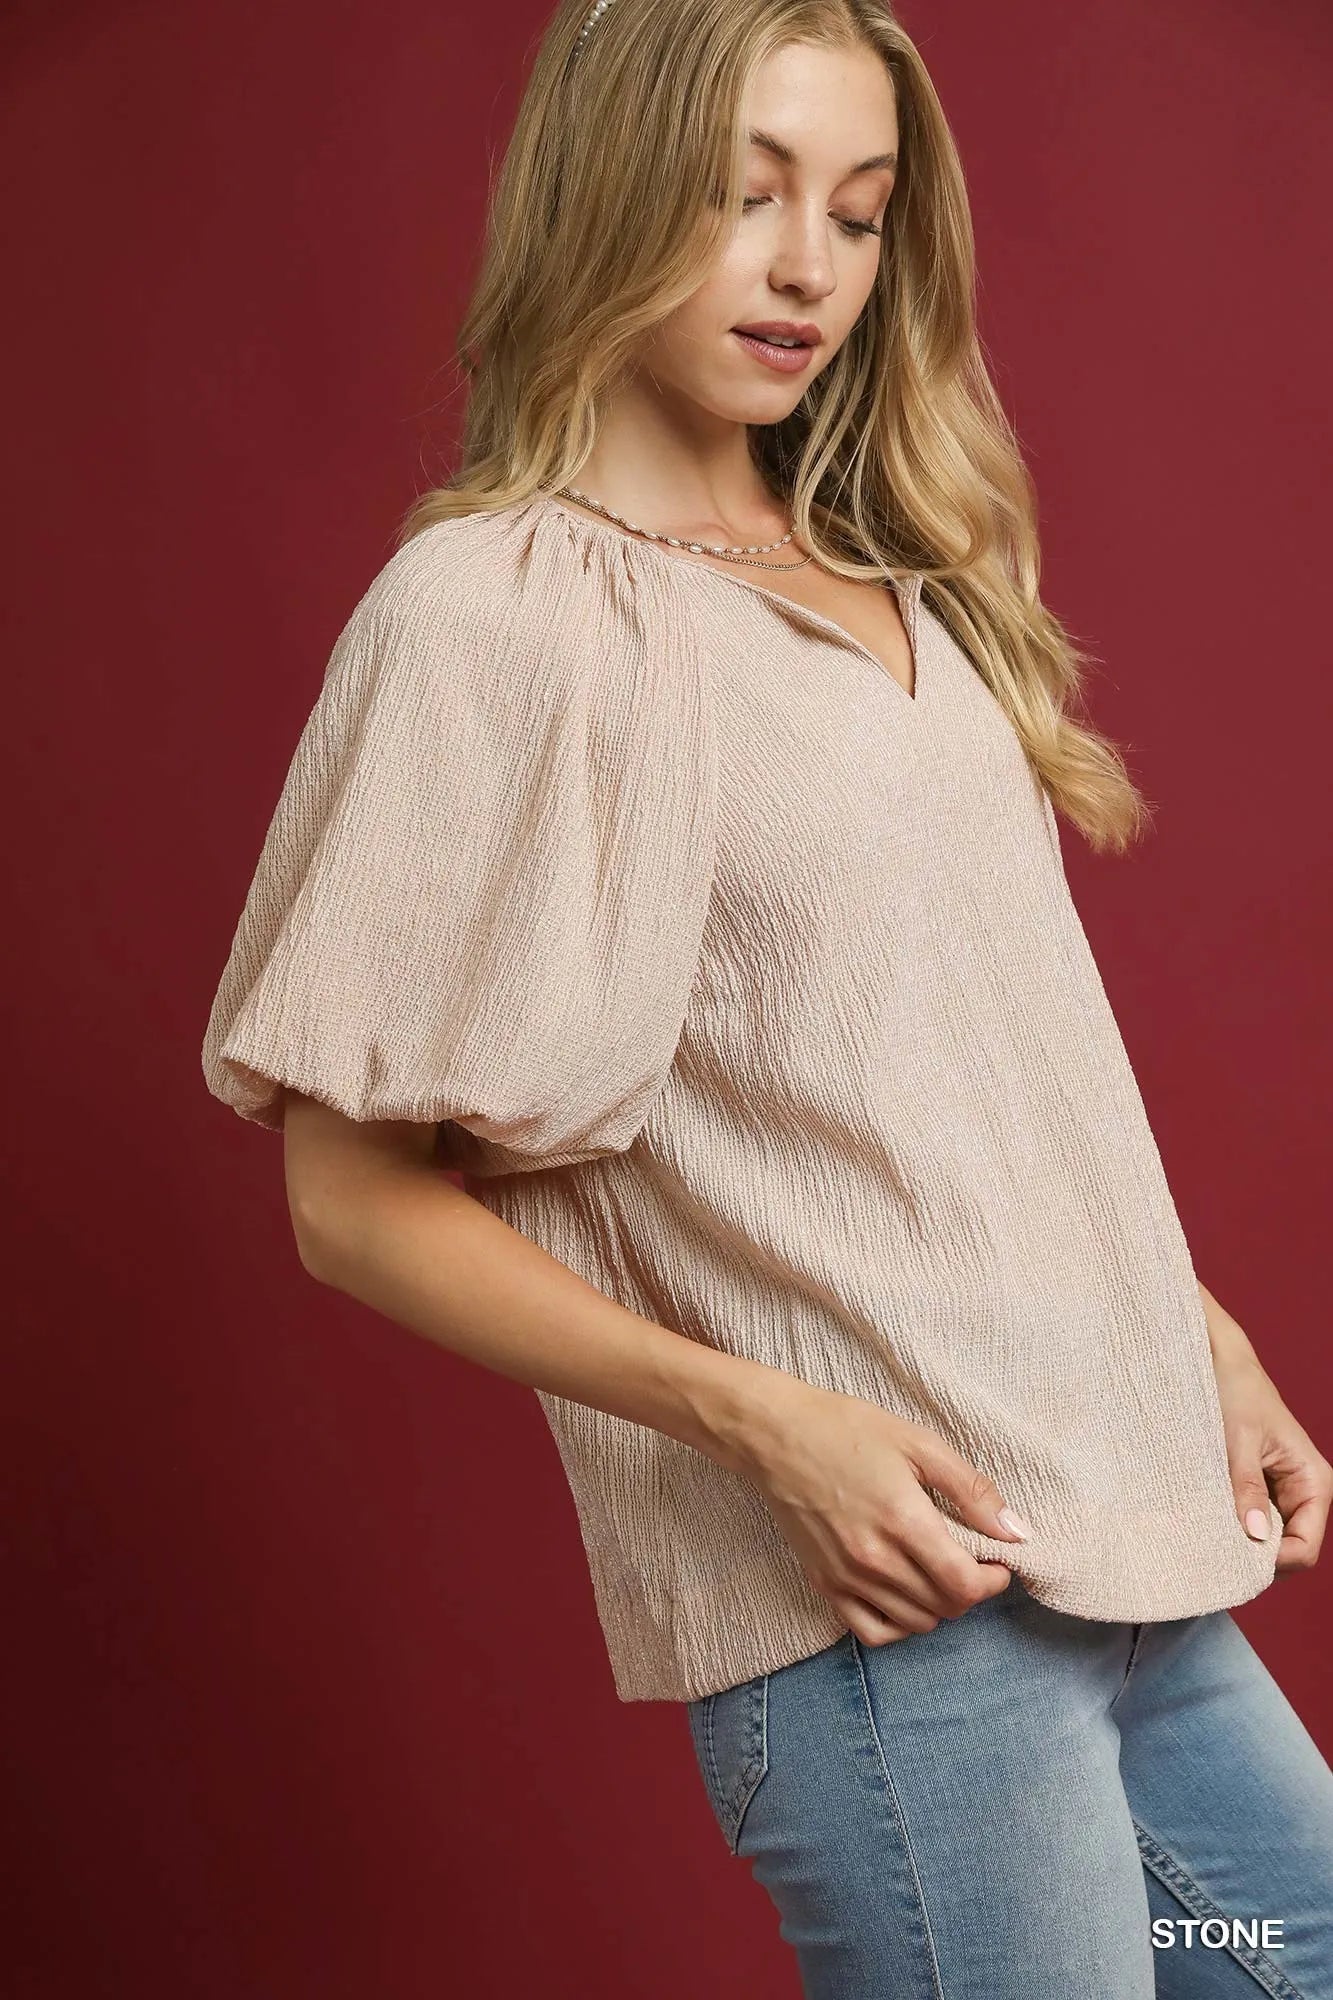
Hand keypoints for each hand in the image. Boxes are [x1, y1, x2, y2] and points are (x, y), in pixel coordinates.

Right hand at [736, 1374, 1029, 1644]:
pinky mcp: (825, 1584)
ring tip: (940, 1572)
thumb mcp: (918, 1443)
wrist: (775, 1436)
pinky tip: (907, 1597)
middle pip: (946, 1606)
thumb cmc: (847, 1429)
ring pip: (916, 1622)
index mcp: (904, 1522)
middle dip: (971, 1589)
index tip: (998, 1561)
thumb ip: (971, 1490)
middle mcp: (875, 1560)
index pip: (966, 1584)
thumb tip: (1016, 1531)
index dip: (994, 1580)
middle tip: (971, 1560)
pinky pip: (873, 1631)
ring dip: (940, 1605)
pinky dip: (900, 1624)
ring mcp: (847, 1577)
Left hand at [1202, 1285, 1332, 1575]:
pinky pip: (1248, 1521)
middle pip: (1285, 1551)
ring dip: (1238, 1541)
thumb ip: (1247, 1487)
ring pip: (1265, 1540)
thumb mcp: (1237, 1439)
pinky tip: (1204, 1519)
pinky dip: (1228, 1525)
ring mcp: (1279, 1493)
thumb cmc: (1234, 1390)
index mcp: (1314, 1482)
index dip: (1273, 1561)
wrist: (1218, 1359)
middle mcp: (1303, 1493)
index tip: (1231, 1558)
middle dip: (1252, 1556)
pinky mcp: (1256, 1488)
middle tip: (1210, 1550)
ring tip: (1205, 1532)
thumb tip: (1255, 1536)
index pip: (1304, 1547)